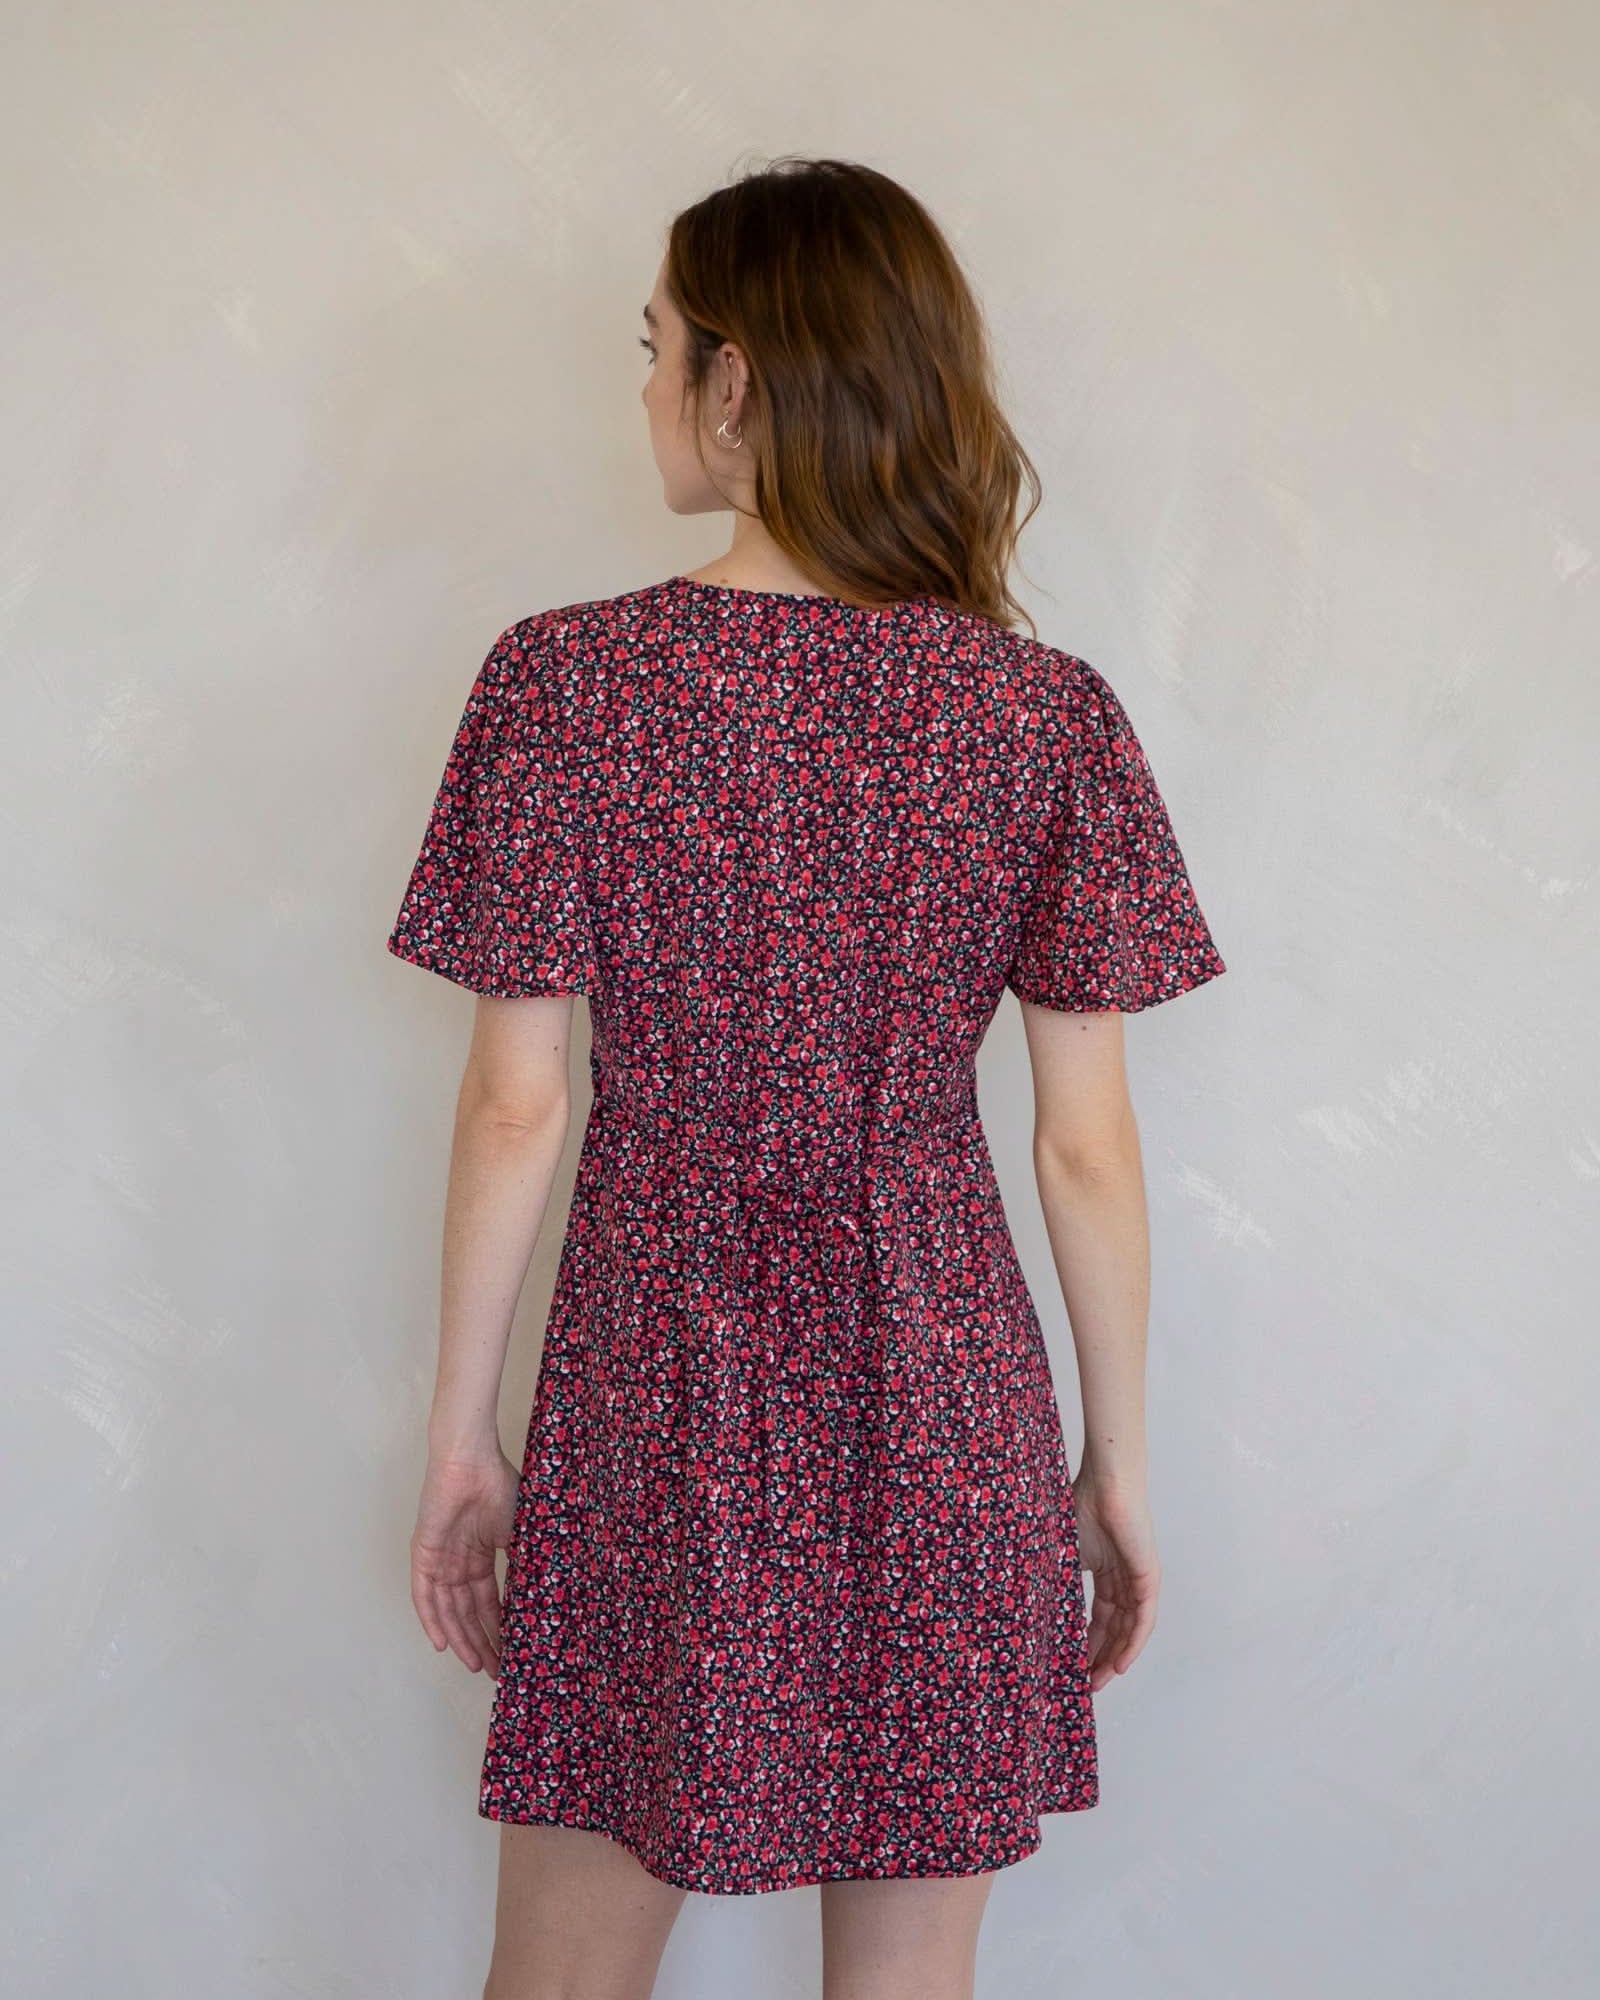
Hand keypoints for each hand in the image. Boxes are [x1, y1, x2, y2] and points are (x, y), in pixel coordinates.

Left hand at [410, 1447, 518, 1678]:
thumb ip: (528, 1561)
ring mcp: (440, 1560)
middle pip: (467, 1614)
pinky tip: (443, 1645)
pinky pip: (424, 1596)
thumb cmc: (499, 1485)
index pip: (488, 1602)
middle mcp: (458, 1563)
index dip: (498, 1628)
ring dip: (461, 1639)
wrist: (472, 1460)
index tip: (511, 1653)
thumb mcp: (521, 1531)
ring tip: (476, 1665)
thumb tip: (550, 1592)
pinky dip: (432, 1621)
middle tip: (494, 1671)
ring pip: (447, 1611)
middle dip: (481, 1643)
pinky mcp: (423, 1554)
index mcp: (480, 1556)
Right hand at [1071, 1463, 1159, 1693]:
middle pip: (1115, 1630)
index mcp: (1104, 1572)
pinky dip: (1132, 1644)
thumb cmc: (1081, 1506)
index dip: (1086, 1643)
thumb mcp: (1062, 1553)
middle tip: (1084, 1686)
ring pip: (1129, 1630)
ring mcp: (1138, 1580)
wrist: (1105, 1483)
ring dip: (1114, 1658)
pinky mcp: (1148, 1578)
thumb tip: (1026, 1609)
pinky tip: (1119, 1665)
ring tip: (1097, 1683)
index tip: (1072, 1667)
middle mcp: (1124, 1580)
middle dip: (1099, 1659)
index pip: (1098, 1618)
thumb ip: (1053, 1580)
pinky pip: (1142, 1620)